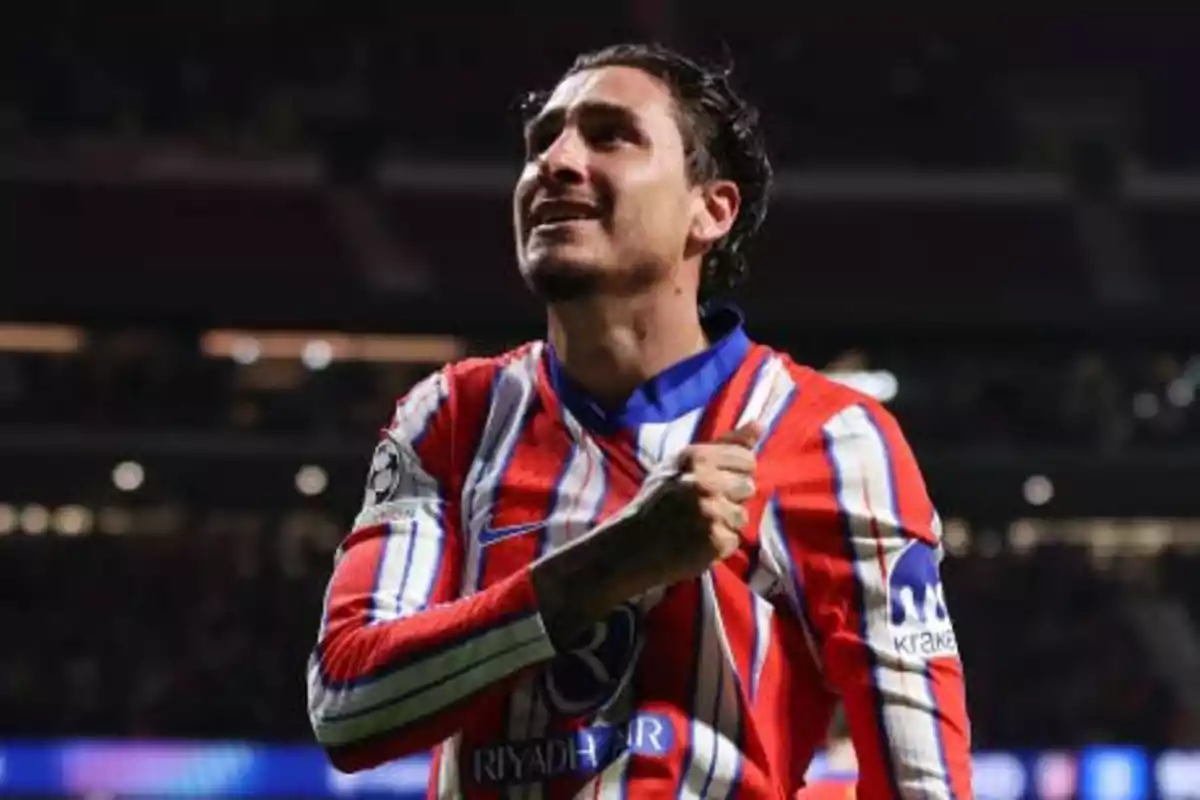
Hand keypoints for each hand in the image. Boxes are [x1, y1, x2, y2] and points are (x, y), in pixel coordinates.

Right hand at [532, 422, 761, 646]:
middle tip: (701, 505)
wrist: (631, 545)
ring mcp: (710, 512)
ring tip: (697, 524)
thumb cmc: (658, 499)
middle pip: (748, 487)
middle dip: (730, 497)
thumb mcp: (683, 463)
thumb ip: (726, 443)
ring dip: (725, 523)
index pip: (747, 460)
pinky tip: (696, 541)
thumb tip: (761, 425)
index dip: (733, 473)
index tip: (713, 482)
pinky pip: (733, 540)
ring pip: (742, 516)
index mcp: (696, 457)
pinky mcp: (714, 541)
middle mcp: (704, 481)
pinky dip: (718, 544)